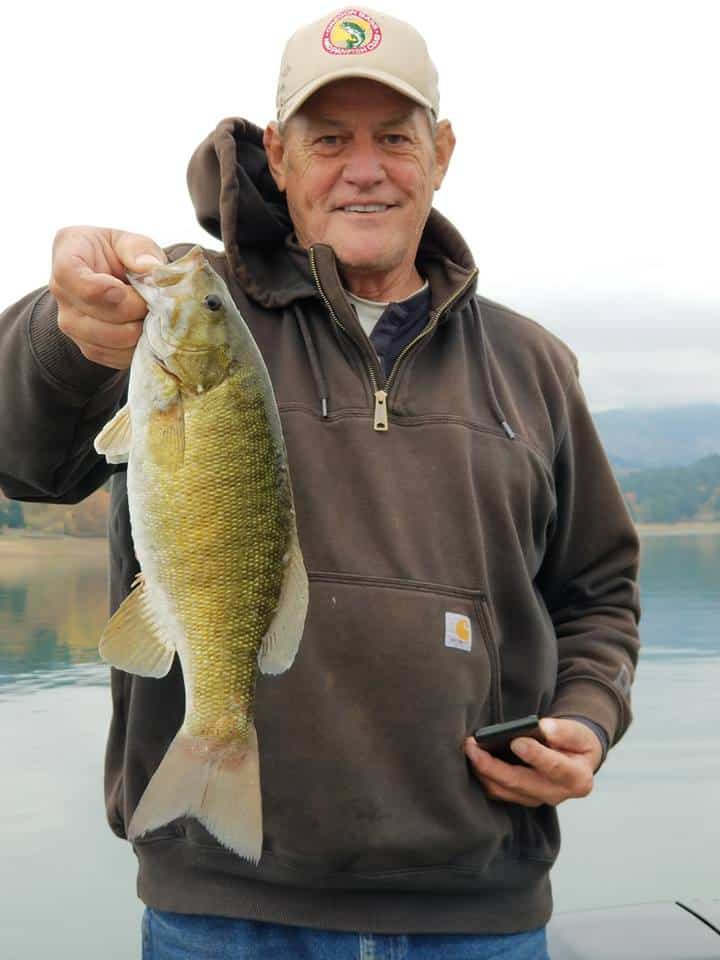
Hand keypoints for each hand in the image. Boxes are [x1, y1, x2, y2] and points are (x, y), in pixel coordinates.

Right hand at [49, 226, 167, 369]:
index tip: (121, 290)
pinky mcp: (88, 347)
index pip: (69, 276)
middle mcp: (62, 293)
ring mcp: (72, 324)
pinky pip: (115, 356)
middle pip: (95, 314)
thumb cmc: (118, 255)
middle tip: (153, 299)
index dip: (96, 288)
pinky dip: (137, 347)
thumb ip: (139, 249)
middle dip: (133, 309)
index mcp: (67, 257)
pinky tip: (146, 330)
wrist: (111, 279)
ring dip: (138, 329)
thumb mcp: (129, 241)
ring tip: (150, 313)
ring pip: (108, 340)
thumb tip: (150, 269)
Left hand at [464, 717, 602, 807]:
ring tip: (469, 749)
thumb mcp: (579, 733)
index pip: (554, 768)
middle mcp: (557, 794)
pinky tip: (472, 760)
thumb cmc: (576, 743)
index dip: (535, 755)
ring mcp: (538, 799)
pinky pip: (499, 792)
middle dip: (493, 766)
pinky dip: (484, 778)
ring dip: (484, 772)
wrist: (576, 759)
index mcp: (577, 779)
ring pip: (505, 790)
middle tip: (473, 746)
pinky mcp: (523, 798)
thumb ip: (564, 731)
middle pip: (521, 783)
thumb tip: (543, 728)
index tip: (516, 741)